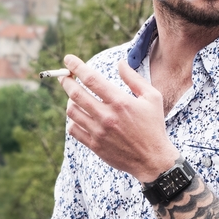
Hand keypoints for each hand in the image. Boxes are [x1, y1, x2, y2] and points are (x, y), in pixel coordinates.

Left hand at [58, 54, 178, 182]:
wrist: (153, 159)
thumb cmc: (154, 126)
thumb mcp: (152, 98)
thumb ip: (135, 79)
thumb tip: (120, 63)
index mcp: (120, 101)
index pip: (91, 79)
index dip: (76, 66)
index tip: (68, 59)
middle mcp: (107, 116)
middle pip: (76, 94)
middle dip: (66, 81)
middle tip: (64, 76)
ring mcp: (99, 132)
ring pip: (72, 111)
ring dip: (69, 100)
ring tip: (74, 97)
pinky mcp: (95, 145)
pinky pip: (73, 129)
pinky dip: (72, 120)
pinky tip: (78, 116)